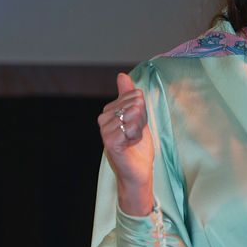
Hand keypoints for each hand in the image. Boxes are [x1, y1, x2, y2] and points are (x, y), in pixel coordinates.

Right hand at [98, 73, 154, 214]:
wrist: (138, 171)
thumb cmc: (138, 146)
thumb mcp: (137, 117)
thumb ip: (129, 96)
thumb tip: (121, 75)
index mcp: (109, 111)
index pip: (134, 96)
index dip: (143, 111)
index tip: (138, 125)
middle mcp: (103, 119)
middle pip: (134, 104)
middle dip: (142, 120)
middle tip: (136, 134)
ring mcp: (105, 131)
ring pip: (133, 116)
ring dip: (139, 129)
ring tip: (134, 140)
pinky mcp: (110, 143)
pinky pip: (129, 129)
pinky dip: (136, 137)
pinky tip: (131, 144)